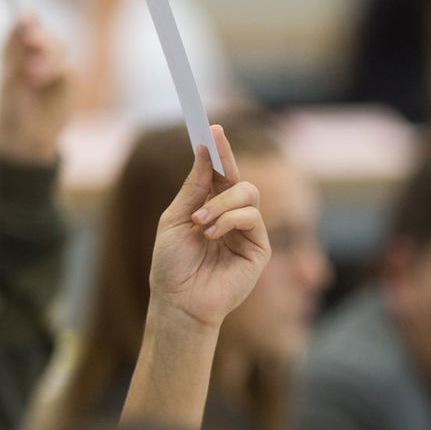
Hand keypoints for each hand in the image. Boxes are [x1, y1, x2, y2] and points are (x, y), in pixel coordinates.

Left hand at [0, 16, 71, 163]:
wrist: (26, 137)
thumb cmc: (12, 107)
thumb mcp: (9, 78)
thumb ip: (18, 50)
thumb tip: (23, 21)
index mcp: (19, 50)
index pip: (27, 26)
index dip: (28, 19)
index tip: (26, 16)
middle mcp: (38, 55)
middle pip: (45, 35)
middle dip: (40, 38)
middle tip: (30, 42)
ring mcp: (55, 67)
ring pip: (60, 47)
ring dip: (47, 57)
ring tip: (31, 75)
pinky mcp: (69, 80)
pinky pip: (68, 68)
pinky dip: (55, 72)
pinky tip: (41, 82)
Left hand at [148, 125, 270, 329]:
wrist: (178, 302)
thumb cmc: (171, 266)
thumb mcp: (175, 219)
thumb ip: (193, 187)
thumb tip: (204, 152)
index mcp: (209, 207)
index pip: (220, 172)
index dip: (219, 149)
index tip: (212, 127)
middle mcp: (231, 217)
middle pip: (239, 178)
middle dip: (225, 164)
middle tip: (208, 155)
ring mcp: (247, 232)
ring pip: (248, 194)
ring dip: (221, 203)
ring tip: (201, 223)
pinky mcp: (259, 248)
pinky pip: (252, 217)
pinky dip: (230, 219)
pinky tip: (212, 234)